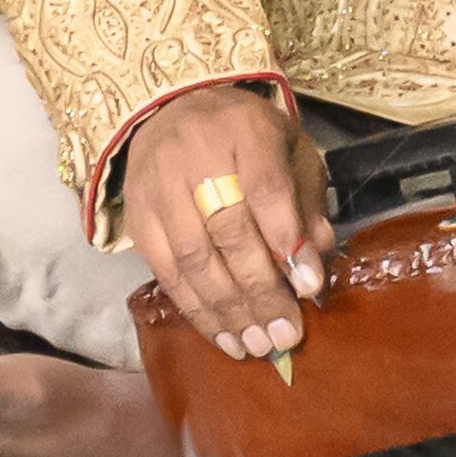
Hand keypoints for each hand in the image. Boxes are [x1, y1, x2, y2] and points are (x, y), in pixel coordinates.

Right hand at [122, 83, 334, 360]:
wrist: (170, 110)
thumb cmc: (244, 135)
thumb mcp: (288, 147)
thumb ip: (305, 197)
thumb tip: (319, 252)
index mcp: (245, 129)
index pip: (266, 189)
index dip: (287, 240)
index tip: (309, 286)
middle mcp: (195, 155)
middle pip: (228, 231)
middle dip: (260, 290)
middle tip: (287, 334)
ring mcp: (158, 188)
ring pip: (192, 259)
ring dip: (228, 311)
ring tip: (257, 346)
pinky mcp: (136, 218)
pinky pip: (166, 273)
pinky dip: (196, 311)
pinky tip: (223, 336)